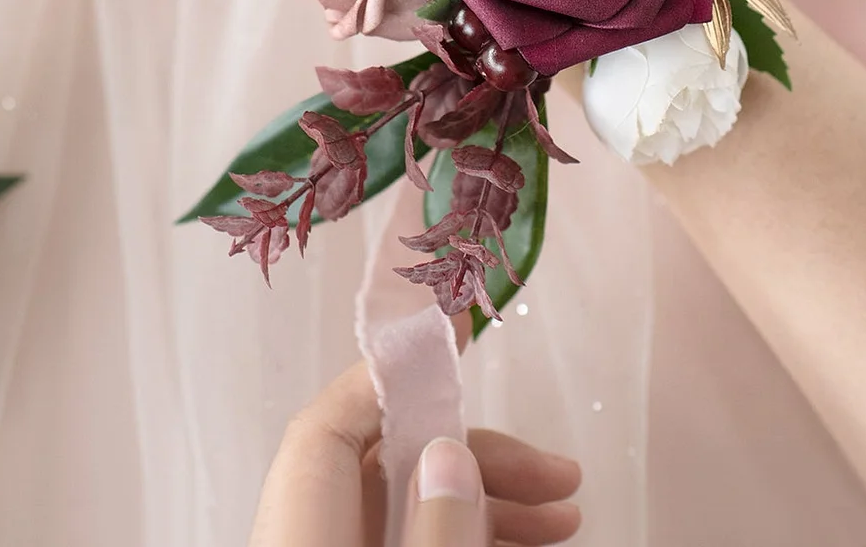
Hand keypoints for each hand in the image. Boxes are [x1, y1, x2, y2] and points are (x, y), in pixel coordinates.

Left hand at [250, 361, 580, 546]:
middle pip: (389, 468)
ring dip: (487, 506)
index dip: (396, 375)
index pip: (334, 423)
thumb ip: (437, 529)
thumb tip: (453, 453)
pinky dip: (465, 537)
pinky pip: (408, 543)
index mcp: (300, 522)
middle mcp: (307, 535)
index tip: (459, 338)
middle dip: (478, 460)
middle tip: (559, 476)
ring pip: (408, 512)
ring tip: (565, 520)